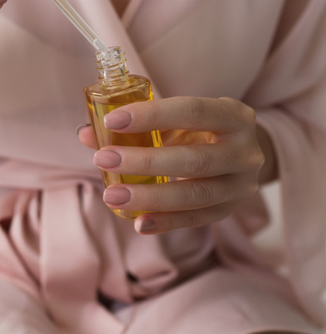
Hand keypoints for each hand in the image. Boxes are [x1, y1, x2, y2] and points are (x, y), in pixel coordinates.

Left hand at [78, 97, 265, 234]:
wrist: (240, 152)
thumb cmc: (201, 129)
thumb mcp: (178, 118)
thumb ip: (138, 124)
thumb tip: (87, 134)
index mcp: (234, 116)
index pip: (192, 111)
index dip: (151, 115)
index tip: (112, 120)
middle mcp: (245, 151)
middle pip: (194, 159)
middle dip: (145, 161)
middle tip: (104, 158)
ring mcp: (241, 185)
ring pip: (195, 194)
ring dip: (150, 197)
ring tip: (112, 195)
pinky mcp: (230, 210)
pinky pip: (196, 220)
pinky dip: (165, 222)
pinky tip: (138, 222)